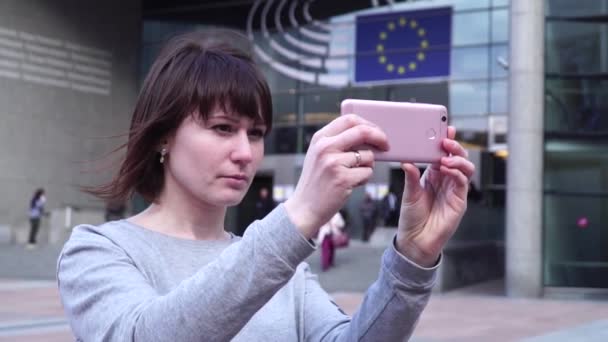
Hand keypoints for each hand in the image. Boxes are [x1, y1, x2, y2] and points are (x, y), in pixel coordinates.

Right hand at [284, 115, 387, 238]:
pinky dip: (363, 179)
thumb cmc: (317, 182)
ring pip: (368, 156)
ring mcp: (333, 163)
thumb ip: (337, 142)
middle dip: (379, 137)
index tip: (376, 132)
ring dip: (367, 166)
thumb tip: (368, 133)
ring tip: (351, 176)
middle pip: (362, 132)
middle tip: (386, 146)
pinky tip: (349, 185)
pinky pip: (367, 172)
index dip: (368, 124)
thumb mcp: (319, 156)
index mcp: (320, 139)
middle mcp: (325, 148)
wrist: (304, 209)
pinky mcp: (342, 179)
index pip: (349, 120)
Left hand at [395, 126, 474, 266]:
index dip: (446, 141)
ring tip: (445, 157)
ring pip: (465, 167)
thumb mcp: (409, 192)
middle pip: (457, 157)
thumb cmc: (412, 216)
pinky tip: (447, 169)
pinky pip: (463, 182)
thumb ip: (411, 176)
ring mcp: (455, 190)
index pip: (442, 153)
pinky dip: (457, 173)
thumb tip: (406, 160)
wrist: (416, 240)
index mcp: (433, 175)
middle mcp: (446, 180)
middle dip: (454, 146)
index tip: (445, 129)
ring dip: (457, 159)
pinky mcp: (460, 201)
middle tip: (446, 140)